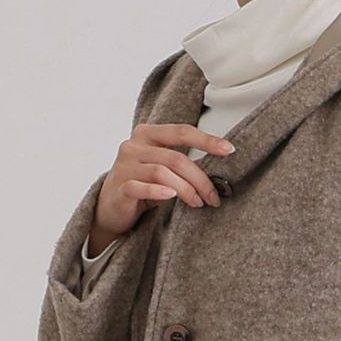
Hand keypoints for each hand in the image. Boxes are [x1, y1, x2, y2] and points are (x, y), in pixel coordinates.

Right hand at [87, 122, 236, 252]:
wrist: (111, 209)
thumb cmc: (142, 186)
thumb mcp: (164, 170)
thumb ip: (183, 164)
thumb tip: (219, 170)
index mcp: (147, 134)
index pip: (181, 131)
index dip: (207, 140)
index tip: (229, 150)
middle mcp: (133, 145)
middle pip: (176, 158)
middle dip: (200, 178)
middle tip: (213, 196)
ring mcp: (124, 166)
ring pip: (162, 173)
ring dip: (186, 190)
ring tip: (197, 202)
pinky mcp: (119, 187)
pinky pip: (140, 188)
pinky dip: (158, 193)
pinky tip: (172, 197)